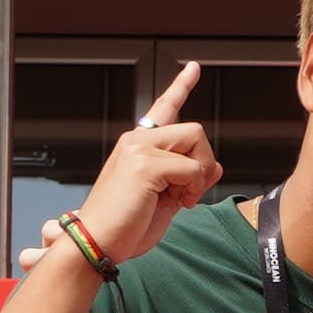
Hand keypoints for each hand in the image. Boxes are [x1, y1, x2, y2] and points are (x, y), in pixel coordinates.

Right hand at [61, 63, 216, 267]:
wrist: (96, 244)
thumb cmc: (124, 226)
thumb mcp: (164, 200)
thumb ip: (186, 180)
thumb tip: (216, 167)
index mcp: (137, 146)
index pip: (162, 108)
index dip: (180, 87)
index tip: (193, 68)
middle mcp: (136, 140)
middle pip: (194, 130)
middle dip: (204, 162)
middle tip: (189, 193)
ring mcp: (138, 149)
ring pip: (196, 141)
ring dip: (200, 174)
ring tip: (180, 198)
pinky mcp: (144, 164)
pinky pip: (192, 168)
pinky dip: (193, 188)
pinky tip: (176, 203)